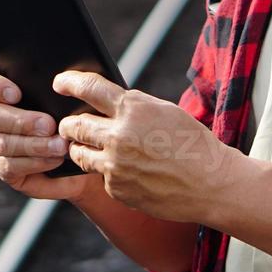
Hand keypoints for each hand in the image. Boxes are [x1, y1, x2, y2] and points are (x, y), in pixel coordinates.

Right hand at [0, 63, 98, 200]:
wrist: (86, 153)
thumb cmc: (76, 117)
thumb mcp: (70, 98)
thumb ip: (61, 86)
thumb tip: (66, 80)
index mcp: (3, 89)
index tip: (16, 94)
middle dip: (22, 121)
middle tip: (49, 125)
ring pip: (2, 143)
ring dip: (34, 145)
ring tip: (60, 146)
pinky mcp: (3, 168)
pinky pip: (10, 166)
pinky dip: (35, 163)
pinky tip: (54, 160)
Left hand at [53, 70, 240, 222]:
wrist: (212, 184)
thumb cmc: (192, 143)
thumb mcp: (164, 111)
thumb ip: (132, 106)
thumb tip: (104, 103)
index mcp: (133, 109)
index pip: (89, 88)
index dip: (69, 83)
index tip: (59, 83)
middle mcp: (119, 136)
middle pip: (74, 125)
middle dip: (68, 124)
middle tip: (67, 124)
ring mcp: (115, 165)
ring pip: (79, 153)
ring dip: (80, 148)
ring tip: (89, 147)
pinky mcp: (116, 189)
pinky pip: (100, 176)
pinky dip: (108, 172)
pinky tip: (127, 172)